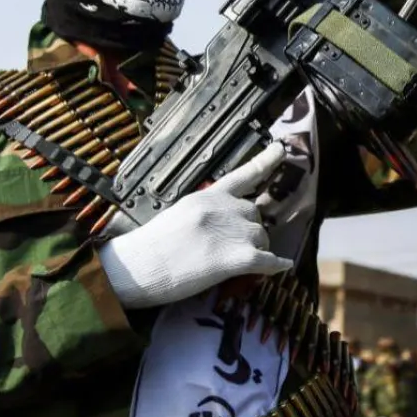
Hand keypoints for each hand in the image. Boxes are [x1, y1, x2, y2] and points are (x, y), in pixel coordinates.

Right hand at [97, 144, 293, 308]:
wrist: (135, 268)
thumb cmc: (150, 247)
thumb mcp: (179, 213)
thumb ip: (204, 210)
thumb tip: (224, 221)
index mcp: (206, 195)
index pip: (241, 175)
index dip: (264, 162)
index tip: (280, 148)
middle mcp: (222, 208)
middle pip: (253, 214)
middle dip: (250, 229)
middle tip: (234, 248)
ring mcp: (230, 232)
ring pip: (262, 237)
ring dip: (257, 249)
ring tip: (238, 264)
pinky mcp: (235, 258)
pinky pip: (267, 260)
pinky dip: (276, 264)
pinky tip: (281, 266)